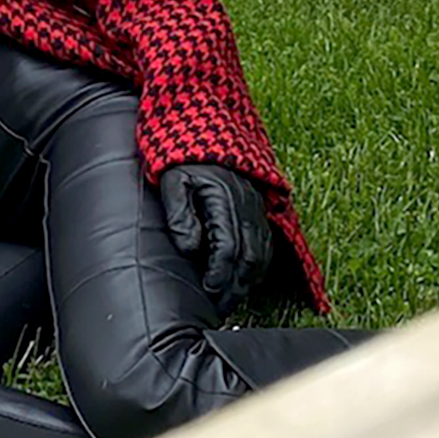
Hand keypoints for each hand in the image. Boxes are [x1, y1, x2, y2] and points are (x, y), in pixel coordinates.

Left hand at [159, 162, 272, 313]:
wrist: (201, 131)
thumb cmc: (182, 158)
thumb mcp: (172, 180)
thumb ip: (179, 213)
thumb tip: (188, 248)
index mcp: (225, 199)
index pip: (228, 247)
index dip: (219, 273)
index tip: (208, 290)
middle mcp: (247, 206)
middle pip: (250, 257)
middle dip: (236, 286)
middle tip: (219, 306)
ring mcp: (256, 208)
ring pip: (263, 255)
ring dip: (249, 281)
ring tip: (231, 300)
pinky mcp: (259, 210)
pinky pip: (267, 245)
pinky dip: (259, 268)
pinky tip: (245, 280)